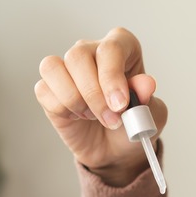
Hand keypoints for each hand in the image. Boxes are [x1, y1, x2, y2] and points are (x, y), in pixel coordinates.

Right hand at [34, 28, 167, 186]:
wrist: (116, 149)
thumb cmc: (134, 123)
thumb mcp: (151, 114)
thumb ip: (148, 98)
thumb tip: (146, 83)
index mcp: (122, 48)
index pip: (111, 48)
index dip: (112, 76)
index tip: (120, 104)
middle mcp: (92, 51)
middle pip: (78, 56)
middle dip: (94, 94)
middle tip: (111, 120)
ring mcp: (67, 68)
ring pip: (54, 68)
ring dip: (75, 100)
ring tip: (93, 116)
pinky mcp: (49, 87)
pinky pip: (44, 90)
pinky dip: (61, 109)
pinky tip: (76, 116)